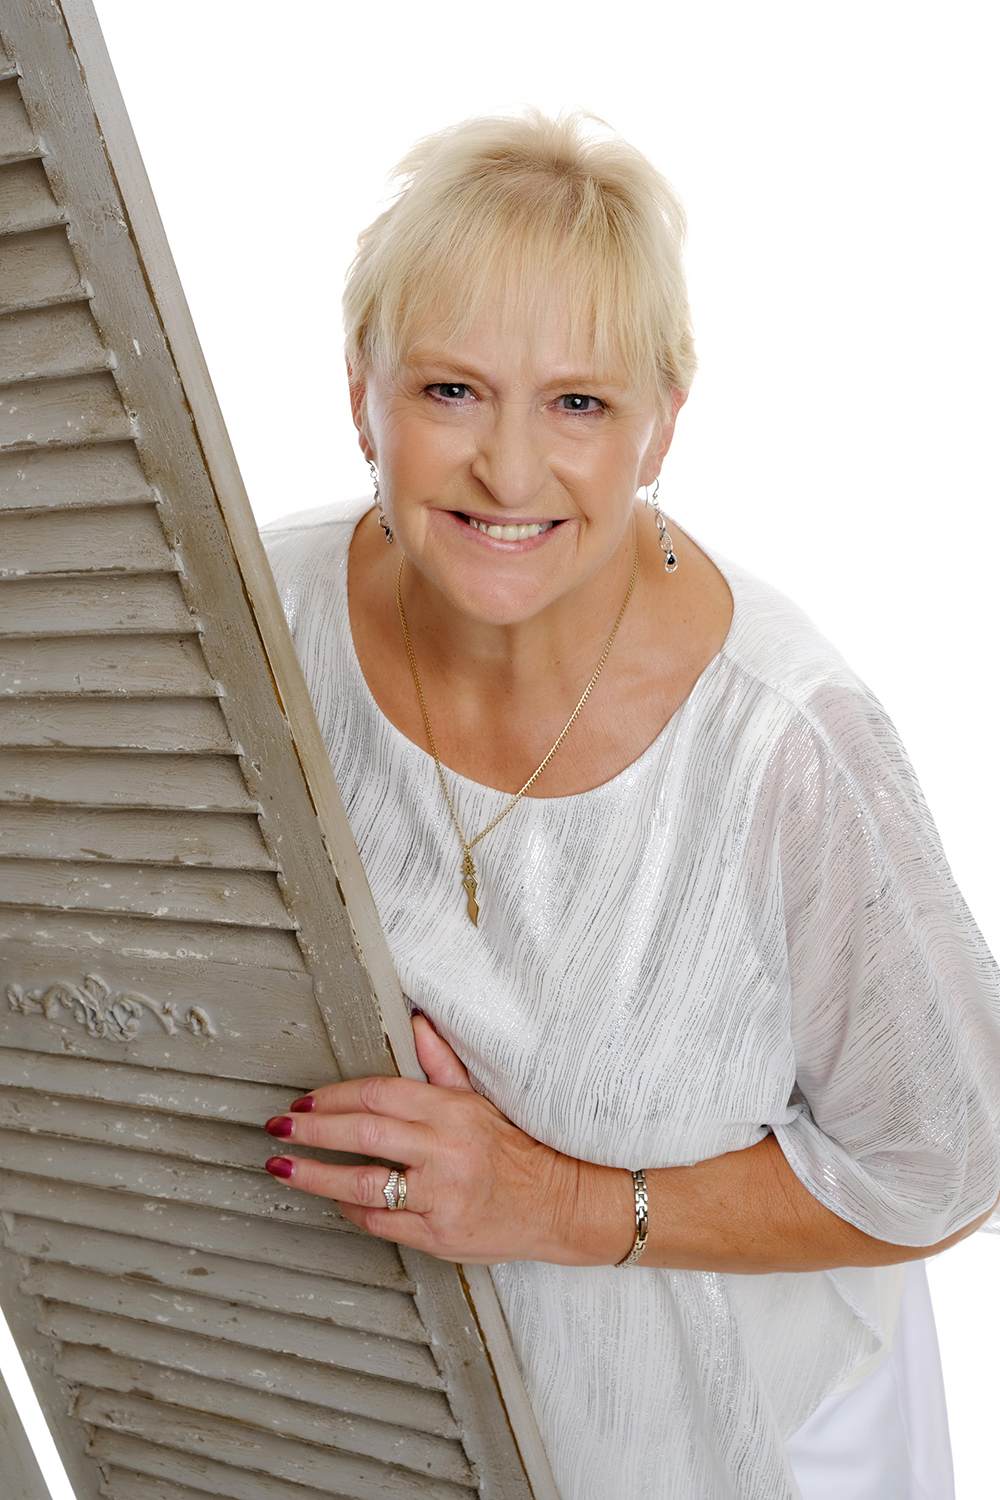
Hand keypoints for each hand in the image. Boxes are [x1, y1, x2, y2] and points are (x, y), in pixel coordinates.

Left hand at [263, 1015, 628, 1263]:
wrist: (555, 1206)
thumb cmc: (513, 1151)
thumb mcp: (478, 1101)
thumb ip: (440, 1064)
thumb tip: (415, 1023)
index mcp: (452, 1112)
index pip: (380, 1094)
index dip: (334, 1097)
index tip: (304, 1102)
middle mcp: (445, 1150)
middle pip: (364, 1133)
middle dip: (313, 1130)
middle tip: (278, 1129)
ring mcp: (440, 1195)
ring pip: (363, 1183)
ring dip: (315, 1175)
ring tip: (284, 1168)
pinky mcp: (438, 1234)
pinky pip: (380, 1221)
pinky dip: (349, 1209)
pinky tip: (331, 1199)